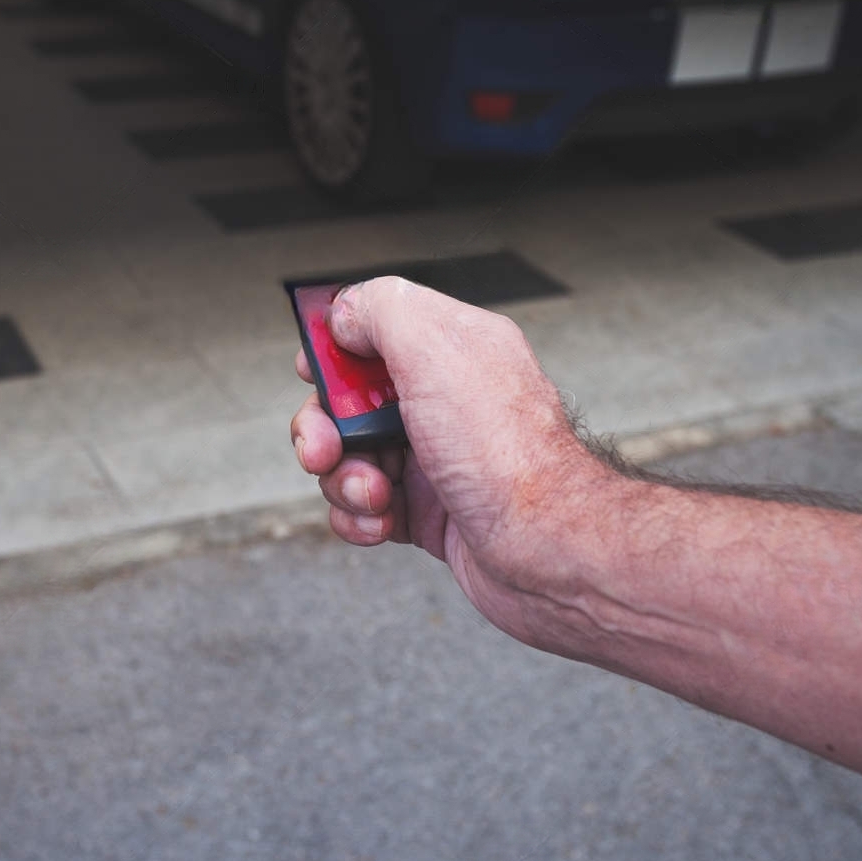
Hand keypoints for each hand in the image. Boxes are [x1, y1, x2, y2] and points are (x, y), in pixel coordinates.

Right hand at [290, 277, 613, 650]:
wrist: (547, 551)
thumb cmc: (506, 455)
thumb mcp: (437, 350)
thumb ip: (382, 310)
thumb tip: (344, 312)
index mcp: (454, 347)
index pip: (377, 325)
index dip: (335, 346)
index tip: (314, 369)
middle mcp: (445, 399)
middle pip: (349, 398)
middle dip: (323, 425)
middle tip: (324, 450)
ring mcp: (435, 457)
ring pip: (349, 456)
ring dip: (343, 479)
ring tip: (375, 496)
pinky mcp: (428, 511)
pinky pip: (364, 506)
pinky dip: (359, 517)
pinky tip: (381, 524)